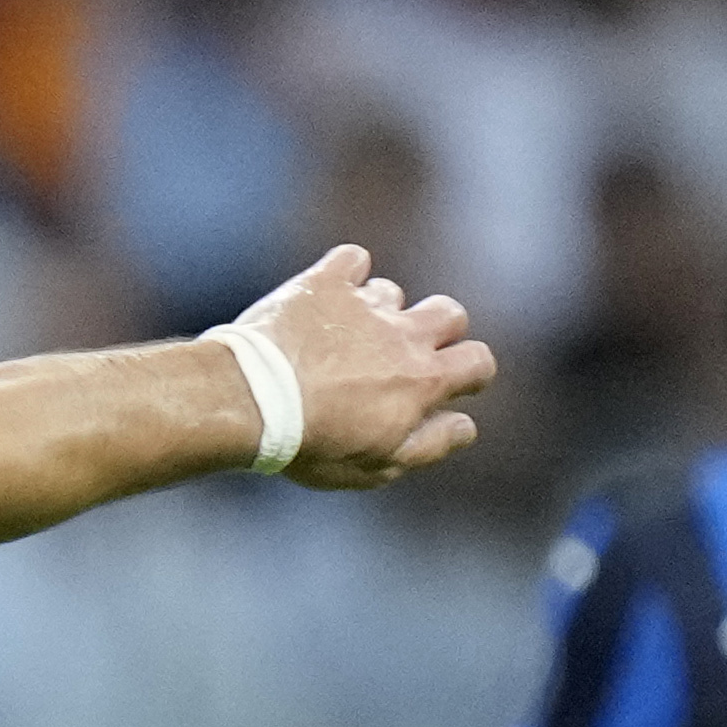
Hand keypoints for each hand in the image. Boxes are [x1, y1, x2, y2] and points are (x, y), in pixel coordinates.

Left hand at [237, 244, 495, 491]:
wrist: (248, 402)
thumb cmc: (310, 444)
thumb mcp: (375, 465)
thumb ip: (429, 445)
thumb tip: (465, 425)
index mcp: (424, 380)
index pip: (479, 361)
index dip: (470, 372)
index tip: (448, 382)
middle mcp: (404, 334)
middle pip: (450, 314)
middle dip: (436, 331)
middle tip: (398, 356)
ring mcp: (364, 305)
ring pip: (394, 293)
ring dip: (378, 311)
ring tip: (342, 339)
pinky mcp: (325, 284)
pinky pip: (352, 260)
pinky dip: (344, 274)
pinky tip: (324, 297)